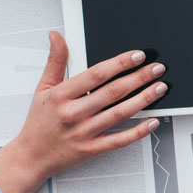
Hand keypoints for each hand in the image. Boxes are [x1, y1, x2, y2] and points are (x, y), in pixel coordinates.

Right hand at [0, 31, 166, 192]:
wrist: (31, 156)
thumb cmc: (39, 122)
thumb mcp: (43, 88)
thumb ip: (55, 61)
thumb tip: (57, 36)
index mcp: (61, 95)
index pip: (96, 75)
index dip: (119, 63)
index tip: (138, 55)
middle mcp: (73, 113)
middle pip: (113, 92)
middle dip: (139, 78)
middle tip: (157, 69)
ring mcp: (84, 133)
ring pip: (119, 113)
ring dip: (143, 99)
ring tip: (160, 88)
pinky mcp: (92, 149)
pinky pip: (119, 140)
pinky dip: (138, 131)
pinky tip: (153, 121)